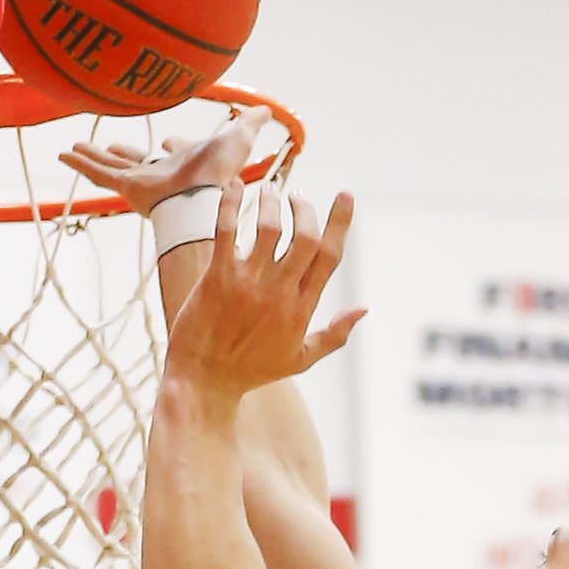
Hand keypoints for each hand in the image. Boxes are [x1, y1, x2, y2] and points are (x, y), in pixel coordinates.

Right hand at [61, 107, 271, 215]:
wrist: (203, 198)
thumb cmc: (220, 175)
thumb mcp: (238, 140)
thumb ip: (250, 124)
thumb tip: (267, 109)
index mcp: (184, 163)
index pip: (176, 153)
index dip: (175, 146)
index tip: (170, 142)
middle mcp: (160, 173)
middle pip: (137, 160)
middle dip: (124, 153)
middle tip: (110, 146)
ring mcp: (140, 181)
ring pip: (110, 165)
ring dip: (93, 156)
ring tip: (73, 148)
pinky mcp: (126, 186)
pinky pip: (98, 173)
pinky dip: (80, 164)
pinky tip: (63, 154)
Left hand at [161, 181, 363, 400]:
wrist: (204, 383)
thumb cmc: (251, 371)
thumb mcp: (300, 359)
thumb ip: (334, 334)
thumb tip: (363, 309)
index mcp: (301, 309)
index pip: (329, 257)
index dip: (340, 222)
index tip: (344, 196)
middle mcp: (279, 293)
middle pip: (305, 236)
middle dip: (306, 208)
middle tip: (298, 196)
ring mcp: (248, 284)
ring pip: (270, 226)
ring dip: (272, 200)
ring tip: (269, 192)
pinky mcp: (217, 279)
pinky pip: (226, 230)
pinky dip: (231, 203)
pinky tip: (235, 185)